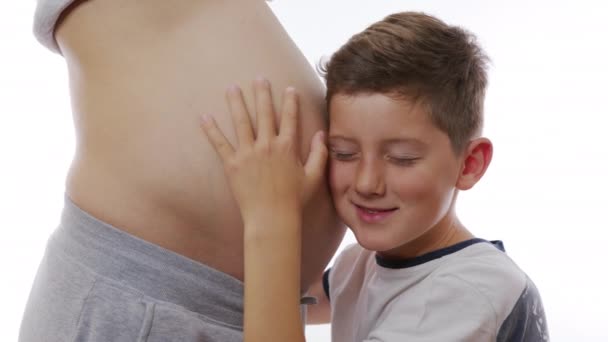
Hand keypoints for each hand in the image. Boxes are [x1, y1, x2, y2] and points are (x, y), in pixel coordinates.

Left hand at [200, 78, 327, 223]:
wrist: (272, 218)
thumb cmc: (294, 200)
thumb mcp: (313, 177)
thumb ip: (319, 154)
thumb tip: (321, 134)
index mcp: (287, 147)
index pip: (289, 118)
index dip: (290, 102)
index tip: (289, 88)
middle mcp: (267, 145)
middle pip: (264, 113)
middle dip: (262, 93)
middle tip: (259, 78)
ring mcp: (248, 154)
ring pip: (241, 122)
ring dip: (236, 103)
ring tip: (232, 87)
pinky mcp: (232, 165)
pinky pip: (219, 144)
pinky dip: (211, 130)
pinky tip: (204, 117)